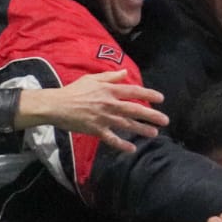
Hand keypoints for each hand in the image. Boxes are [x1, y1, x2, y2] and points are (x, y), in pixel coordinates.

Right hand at [17, 71, 168, 152]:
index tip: (160, 99)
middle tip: (165, 120)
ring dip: (141, 129)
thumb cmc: (73, 91)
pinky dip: (122, 145)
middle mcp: (109, 104)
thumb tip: (124, 73)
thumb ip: (110, 76)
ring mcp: (103, 118)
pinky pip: (111, 138)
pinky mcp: (95, 130)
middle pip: (135, 110)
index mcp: (109, 90)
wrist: (56, 105)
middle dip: (152, 115)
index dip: (149, 95)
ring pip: (127, 124)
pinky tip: (132, 149)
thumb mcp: (91, 78)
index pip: (133, 91)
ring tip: (154, 133)